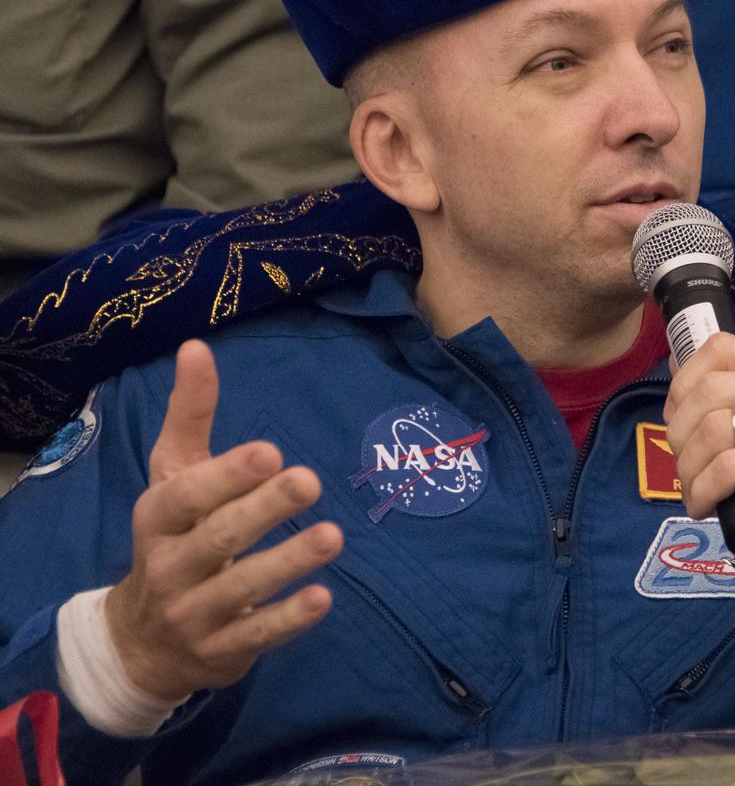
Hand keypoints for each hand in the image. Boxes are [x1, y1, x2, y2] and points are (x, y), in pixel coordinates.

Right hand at [103, 340, 342, 700]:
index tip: (269, 451)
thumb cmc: (174, 536)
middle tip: (309, 481)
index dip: (226, 475)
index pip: (187, 495)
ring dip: (289, 561)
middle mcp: (170, 567)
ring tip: (333, 535)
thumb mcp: (173, 477)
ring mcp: (194, 613)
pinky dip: (289, 619)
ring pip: (243, 587)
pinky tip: (323, 597)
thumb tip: (196, 345)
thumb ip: (190, 416)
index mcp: (159, 518)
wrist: (141, 642)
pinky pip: (258, 634)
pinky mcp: (222, 651)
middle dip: (264, 509)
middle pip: (219, 537)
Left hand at [664, 332, 734, 673]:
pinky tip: (706, 507)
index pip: (720, 348)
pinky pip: (726, 467)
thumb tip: (674, 361)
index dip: (683, 384)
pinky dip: (702, 491)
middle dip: (680, 434)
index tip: (680, 424)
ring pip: (714, 429)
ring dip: (689, 468)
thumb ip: (721, 399)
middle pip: (709, 388)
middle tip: (687, 469)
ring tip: (697, 491)